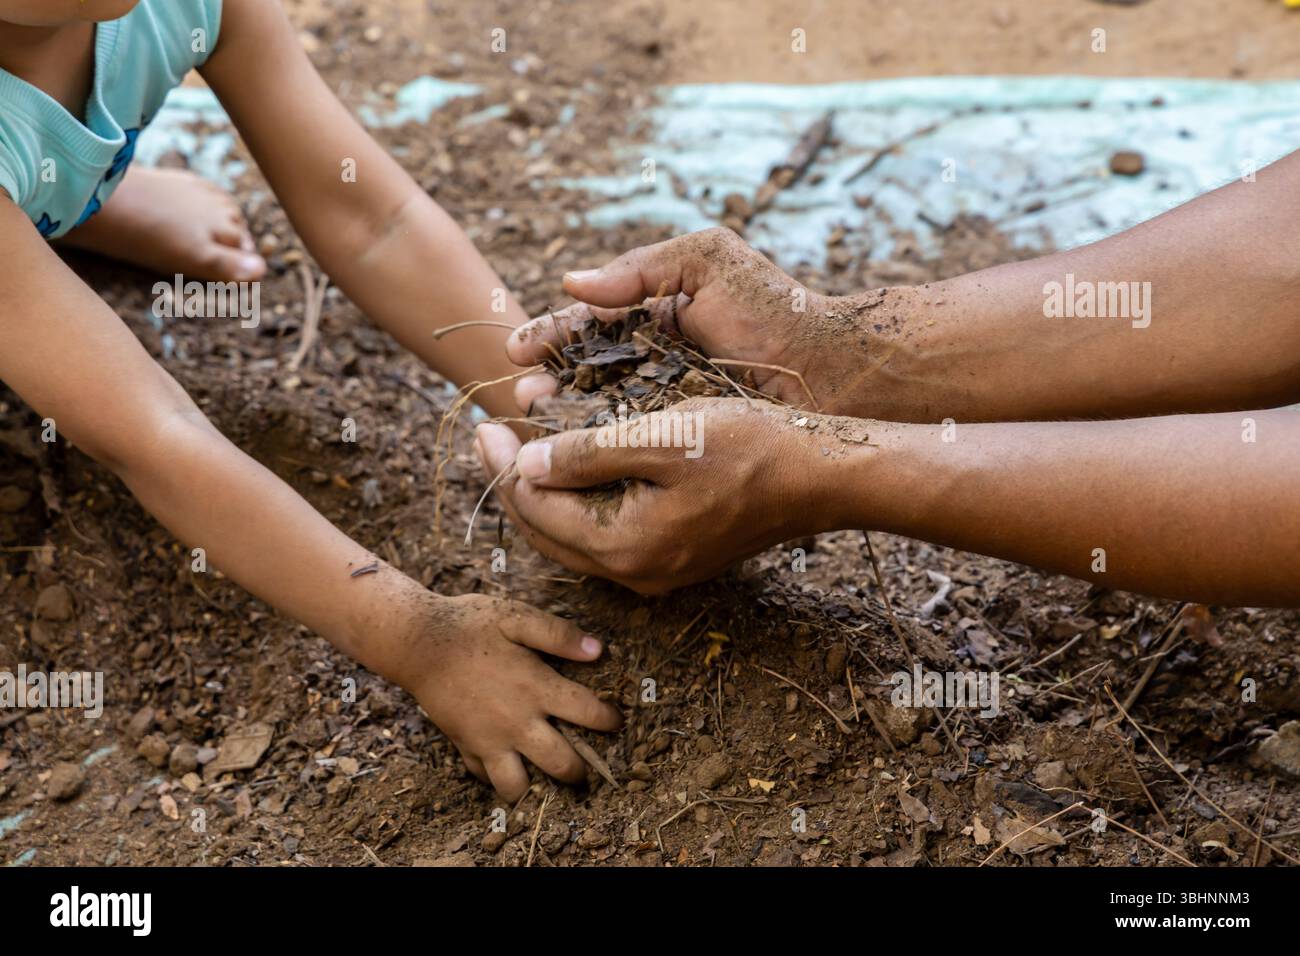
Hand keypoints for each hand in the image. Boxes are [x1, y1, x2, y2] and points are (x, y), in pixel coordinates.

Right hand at [400, 593, 622, 800]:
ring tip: (544, 775)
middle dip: (580, 771)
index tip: (615, 720)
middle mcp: (516, 722)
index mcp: (536, 688)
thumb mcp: (516, 617)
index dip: (609, 720)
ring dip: (536, 786)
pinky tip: (508, 763)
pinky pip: (484, 777)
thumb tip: (599, 650)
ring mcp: (488, 740)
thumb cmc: (469, 624)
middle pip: (561, 765)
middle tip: (586, 766)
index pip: (589, 714)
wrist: (416, 641)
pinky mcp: (464, 746)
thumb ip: (558, 634)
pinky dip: (498, 776)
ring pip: (518, 786)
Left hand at [474, 398, 847, 593]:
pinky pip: (604, 540)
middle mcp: (635, 573)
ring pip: (574, 540)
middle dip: (513, 486)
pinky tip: (572, 473)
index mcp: (625, 545)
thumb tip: (526, 466)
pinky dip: (578, 508)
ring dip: (543, 498)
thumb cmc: (748, 448)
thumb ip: (587, 454)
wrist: (819, 478)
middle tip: (489, 437)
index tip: (485, 425)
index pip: (538, 510)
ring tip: (519, 452)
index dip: (505, 467)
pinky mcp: (674, 560)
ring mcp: (656, 573)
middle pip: (548, 534)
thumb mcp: (662, 436)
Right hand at [509, 227, 911, 416]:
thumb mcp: (707, 263)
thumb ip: (641, 266)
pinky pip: (632, 438)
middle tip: (522, 396)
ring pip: (600, 407)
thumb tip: (572, 282)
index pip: (589, 321)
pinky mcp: (683, 436)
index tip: (516, 349)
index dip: (550, 335)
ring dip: (564, 413)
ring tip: (536, 418)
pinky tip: (573, 449)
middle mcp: (654, 356)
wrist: (832, 369)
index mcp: (656, 310)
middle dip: (548, 379)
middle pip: (584, 368)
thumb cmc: (774, 309)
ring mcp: (667, 399)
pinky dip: (599, 443)